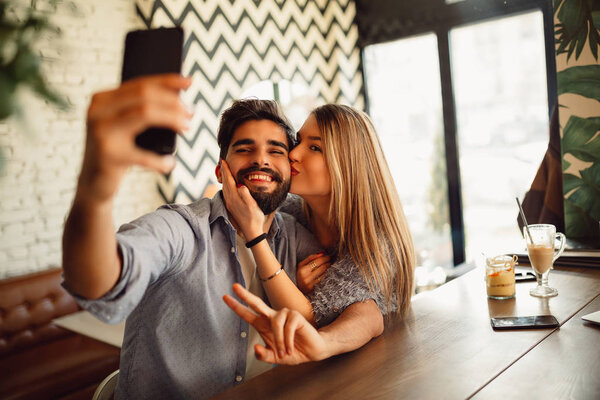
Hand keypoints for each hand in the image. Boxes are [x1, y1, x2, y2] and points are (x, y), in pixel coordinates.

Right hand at [80, 74, 191, 201]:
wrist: (93, 183)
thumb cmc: (117, 152)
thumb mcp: (127, 127)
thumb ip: (142, 110)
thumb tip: (179, 95)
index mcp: (102, 99)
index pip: (139, 83)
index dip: (167, 81)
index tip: (189, 81)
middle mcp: (98, 111)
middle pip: (144, 95)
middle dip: (172, 101)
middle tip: (190, 112)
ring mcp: (101, 131)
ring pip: (145, 113)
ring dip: (171, 119)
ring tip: (186, 127)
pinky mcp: (108, 154)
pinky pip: (143, 155)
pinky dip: (160, 160)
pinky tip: (170, 163)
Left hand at [220, 159, 264, 237]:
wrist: (251, 231)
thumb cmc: (254, 218)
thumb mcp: (252, 206)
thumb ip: (246, 195)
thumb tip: (240, 185)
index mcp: (234, 198)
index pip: (229, 180)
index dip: (226, 170)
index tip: (223, 161)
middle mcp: (230, 200)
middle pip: (224, 182)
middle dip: (223, 172)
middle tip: (222, 162)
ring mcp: (230, 204)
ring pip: (225, 187)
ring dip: (224, 178)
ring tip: (224, 170)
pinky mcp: (232, 207)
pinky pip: (227, 192)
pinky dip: (226, 185)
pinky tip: (229, 184)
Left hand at [223, 283, 328, 364]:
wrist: (312, 351)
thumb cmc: (293, 351)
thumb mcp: (276, 357)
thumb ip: (264, 355)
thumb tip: (255, 348)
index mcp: (264, 325)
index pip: (248, 314)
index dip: (236, 306)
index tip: (225, 297)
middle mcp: (273, 317)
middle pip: (257, 303)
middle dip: (245, 295)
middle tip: (234, 286)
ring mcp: (285, 314)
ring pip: (275, 323)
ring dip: (279, 341)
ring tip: (284, 353)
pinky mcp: (295, 316)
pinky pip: (287, 327)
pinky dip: (288, 341)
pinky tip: (291, 348)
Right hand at [297, 253, 329, 292]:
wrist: (296, 287)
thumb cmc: (299, 274)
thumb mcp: (301, 264)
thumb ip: (311, 258)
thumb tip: (322, 253)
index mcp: (303, 270)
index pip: (317, 261)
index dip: (324, 258)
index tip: (328, 256)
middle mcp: (307, 277)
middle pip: (322, 267)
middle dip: (327, 262)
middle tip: (330, 260)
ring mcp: (310, 284)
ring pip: (323, 273)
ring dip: (327, 268)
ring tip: (328, 265)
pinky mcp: (313, 288)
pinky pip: (322, 279)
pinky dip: (325, 274)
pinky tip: (325, 272)